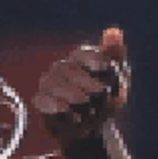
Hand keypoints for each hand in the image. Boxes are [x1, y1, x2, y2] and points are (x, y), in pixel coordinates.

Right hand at [32, 27, 130, 146]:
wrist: (92, 126)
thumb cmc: (105, 99)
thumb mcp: (117, 78)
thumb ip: (116, 55)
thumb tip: (114, 31)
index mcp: (80, 57)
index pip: (85, 54)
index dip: (96, 60)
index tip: (106, 68)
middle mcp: (61, 66)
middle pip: (71, 70)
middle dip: (88, 84)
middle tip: (100, 95)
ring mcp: (48, 82)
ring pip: (55, 84)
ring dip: (73, 96)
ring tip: (88, 107)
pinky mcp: (40, 100)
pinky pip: (43, 100)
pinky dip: (56, 107)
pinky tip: (70, 113)